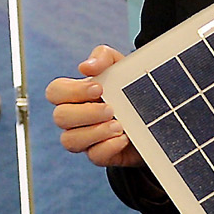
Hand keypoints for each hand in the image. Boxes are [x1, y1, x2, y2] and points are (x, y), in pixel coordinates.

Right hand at [46, 45, 141, 168]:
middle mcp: (75, 118)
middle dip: (85, 113)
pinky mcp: (102, 155)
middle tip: (110, 109)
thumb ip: (104, 57)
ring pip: (70, 141)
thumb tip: (85, 66)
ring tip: (119, 125)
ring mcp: (86, 138)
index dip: (71, 91)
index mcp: (76, 94)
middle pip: (60, 117)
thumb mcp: (122, 66)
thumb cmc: (131, 88)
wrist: (158, 113)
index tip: (99, 88)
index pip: (55, 92)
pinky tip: (124, 138)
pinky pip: (94, 156)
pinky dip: (108, 147)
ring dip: (94, 132)